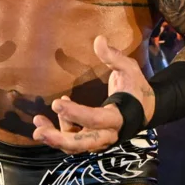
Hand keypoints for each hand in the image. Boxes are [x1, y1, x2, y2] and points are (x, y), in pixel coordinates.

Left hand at [31, 35, 154, 154]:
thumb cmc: (136, 87)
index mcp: (119, 117)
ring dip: (55, 137)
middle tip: (38, 132)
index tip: (56, 102)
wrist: (146, 110)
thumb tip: (99, 39)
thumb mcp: (129, 69)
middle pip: (82, 143)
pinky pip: (74, 140)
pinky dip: (60, 130)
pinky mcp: (93, 139)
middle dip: (59, 140)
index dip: (75, 113)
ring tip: (38, 122)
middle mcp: (108, 134)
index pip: (95, 119)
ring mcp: (100, 140)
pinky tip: (52, 113)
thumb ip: (114, 56)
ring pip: (75, 145)